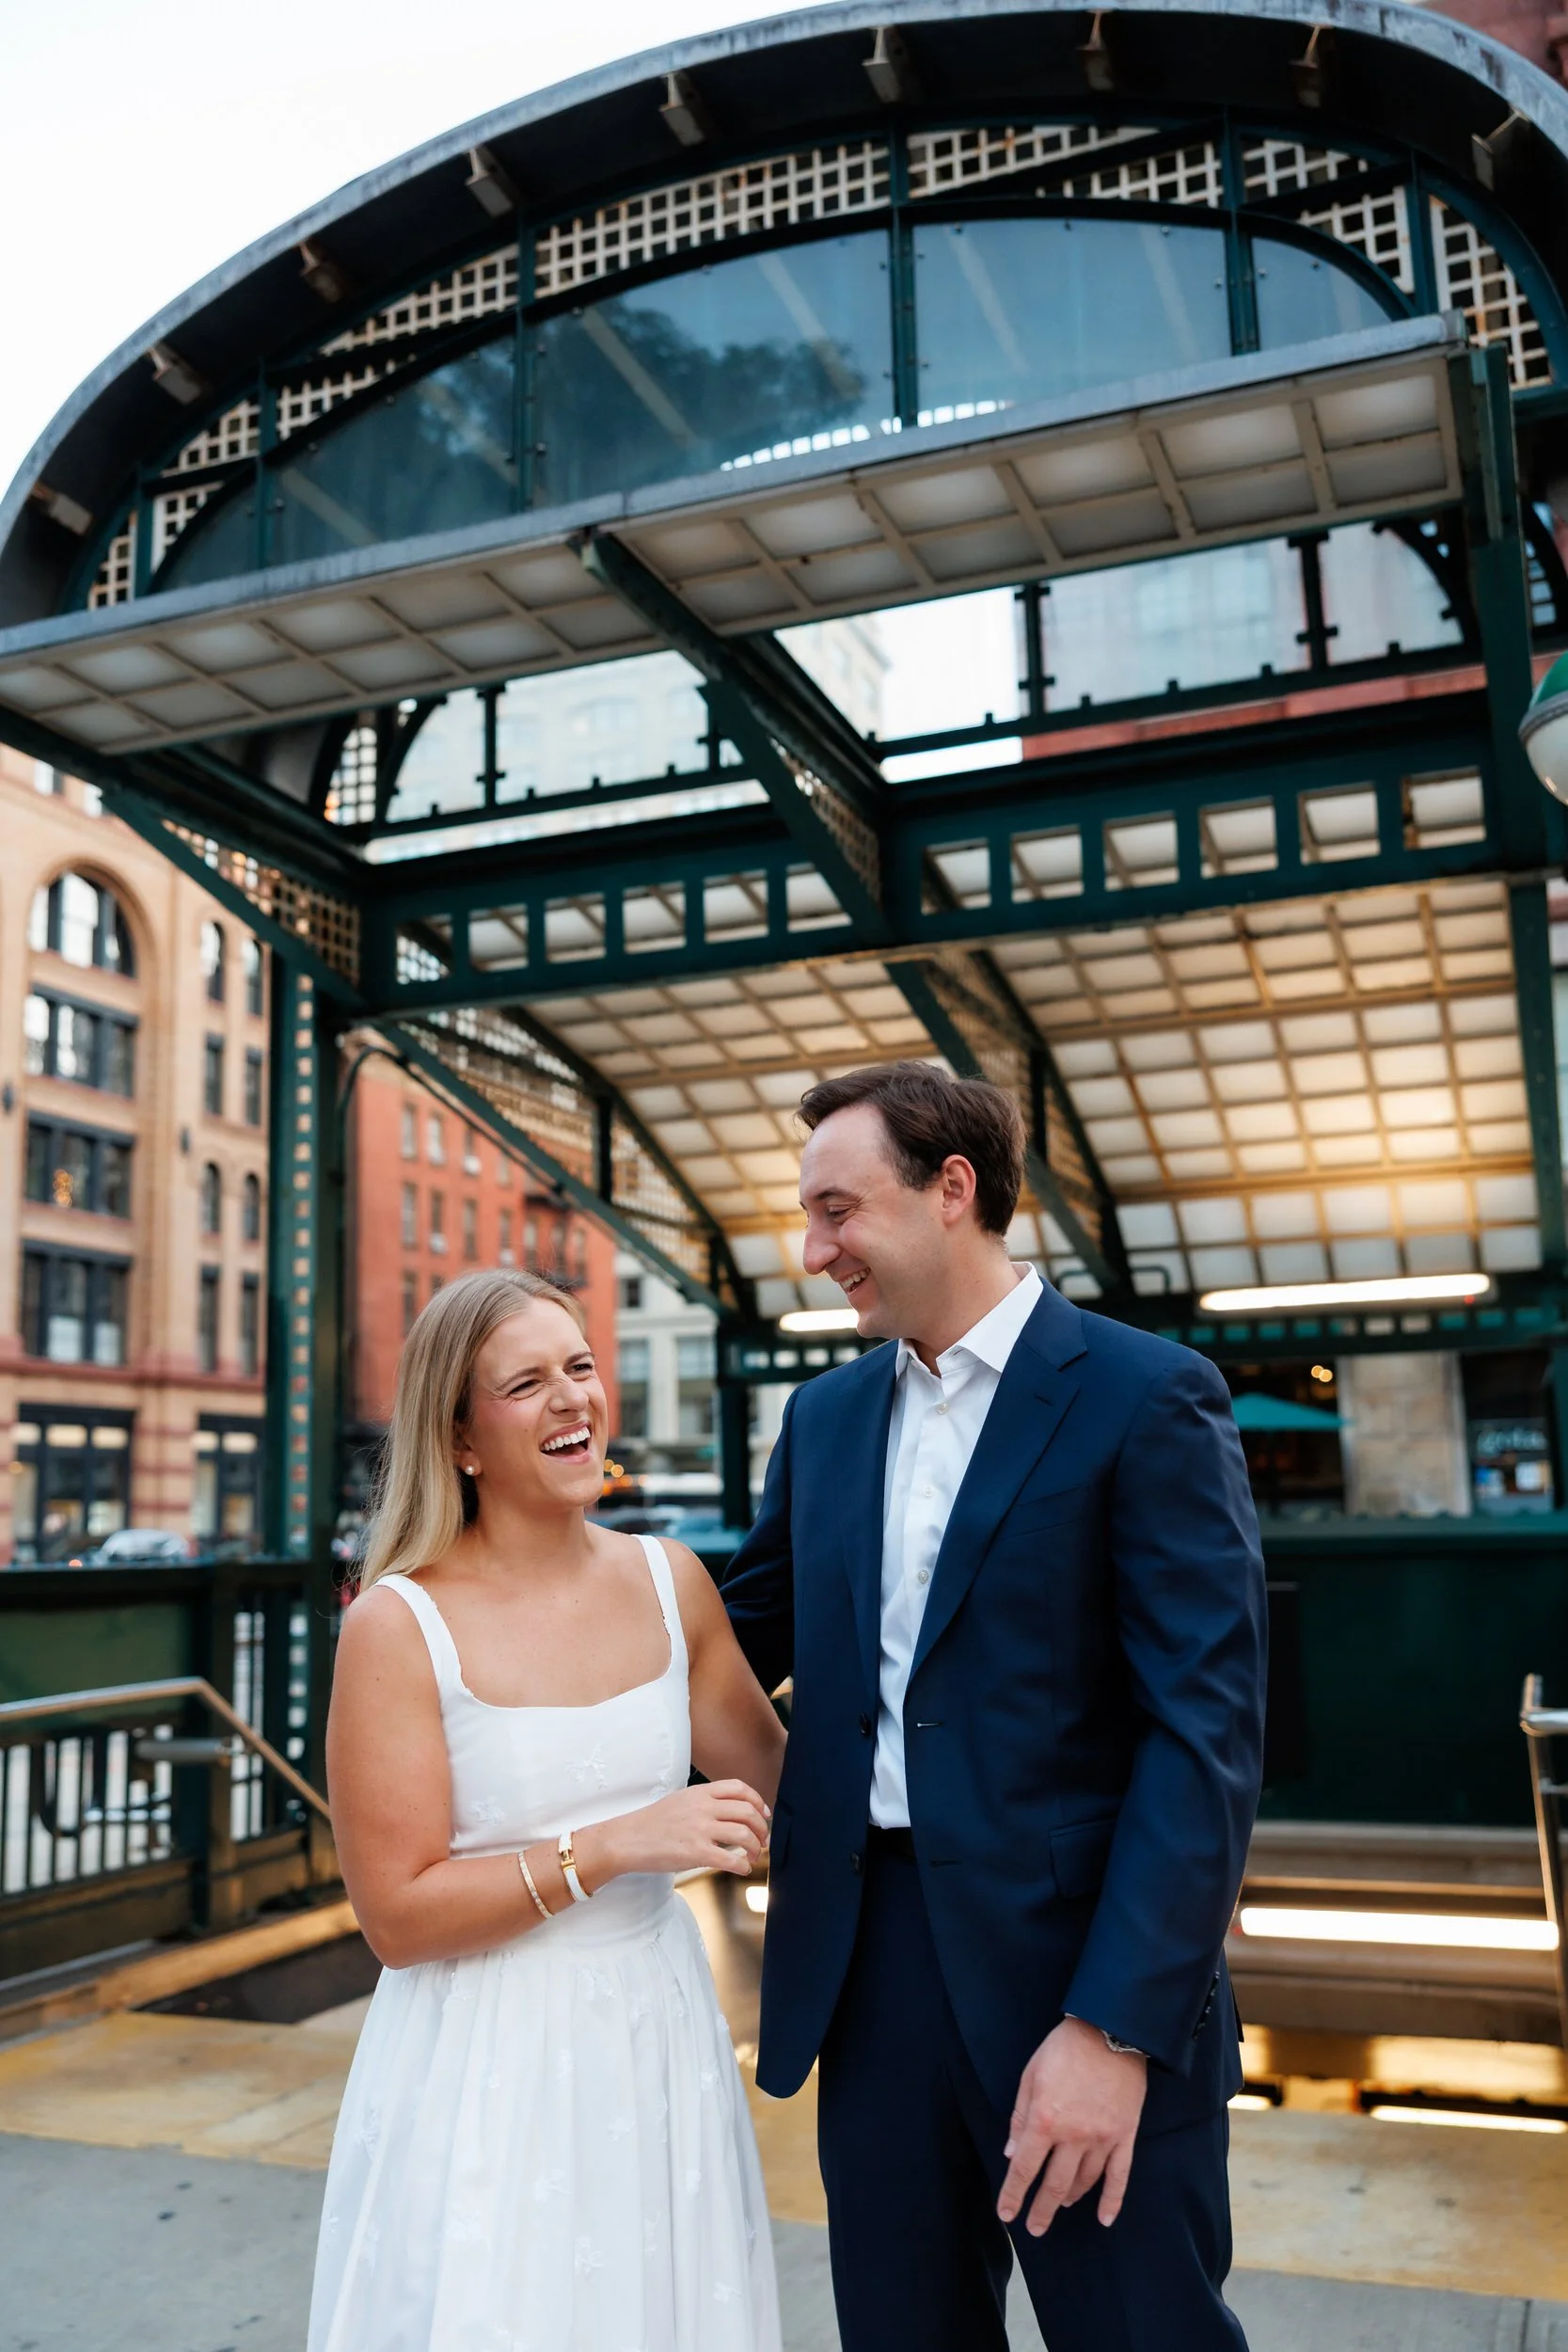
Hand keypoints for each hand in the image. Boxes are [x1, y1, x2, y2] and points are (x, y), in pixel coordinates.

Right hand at [586, 1779, 770, 1883]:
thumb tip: (730, 1812)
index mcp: (700, 1792)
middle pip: (747, 1811)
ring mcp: (700, 1829)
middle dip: (761, 1828)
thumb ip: (705, 1802)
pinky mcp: (695, 1852)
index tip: (764, 1815)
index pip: (739, 1788)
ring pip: (743, 1834)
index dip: (757, 1801)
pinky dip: (742, 1866)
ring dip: (755, 1847)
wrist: (627, 1839)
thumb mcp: (680, 1801)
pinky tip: (742, 1869)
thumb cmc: (653, 1823)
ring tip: (753, 1856)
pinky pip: (730, 1859)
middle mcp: (703, 1807)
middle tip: (762, 1841)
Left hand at [996, 2016, 1147, 2236]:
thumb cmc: (1064, 2049)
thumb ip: (1020, 2117)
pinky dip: (1112, 2200)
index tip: (1007, 2214)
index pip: (1024, 2168)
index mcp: (1045, 2120)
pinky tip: (1105, 2218)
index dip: (1013, 2194)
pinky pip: (1120, 2176)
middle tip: (1034, 2228)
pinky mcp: (1125, 2136)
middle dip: (1041, 2209)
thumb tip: (1011, 2153)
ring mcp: (1102, 2139)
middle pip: (1054, 2184)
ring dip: (1070, 2198)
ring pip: (1084, 2182)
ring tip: (1061, 2205)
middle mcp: (1073, 2136)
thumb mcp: (1030, 2075)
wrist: (1110, 2030)